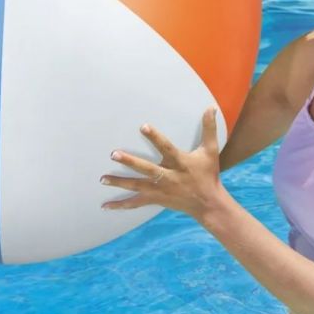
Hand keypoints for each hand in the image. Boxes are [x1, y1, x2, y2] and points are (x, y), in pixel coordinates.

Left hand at [100, 107, 227, 219]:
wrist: (208, 204)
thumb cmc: (208, 174)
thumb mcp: (210, 151)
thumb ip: (209, 128)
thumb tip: (210, 107)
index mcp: (180, 163)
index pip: (166, 148)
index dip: (155, 138)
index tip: (143, 126)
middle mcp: (169, 177)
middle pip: (147, 169)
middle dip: (131, 162)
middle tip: (114, 154)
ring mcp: (160, 190)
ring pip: (137, 186)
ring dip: (120, 182)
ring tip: (103, 178)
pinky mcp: (156, 199)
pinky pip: (136, 203)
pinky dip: (121, 205)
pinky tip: (105, 205)